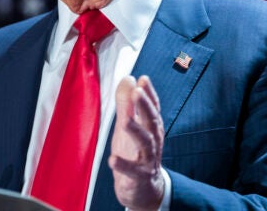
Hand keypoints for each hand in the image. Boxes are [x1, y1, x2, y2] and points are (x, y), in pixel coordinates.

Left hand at [108, 75, 164, 210]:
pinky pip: (133, 171)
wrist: (143, 188)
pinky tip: (112, 159)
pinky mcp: (140, 176)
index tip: (143, 78)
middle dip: (145, 106)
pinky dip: (123, 165)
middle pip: (151, 121)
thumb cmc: (135, 151)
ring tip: (124, 121)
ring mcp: (148, 158)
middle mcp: (153, 140)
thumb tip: (129, 78)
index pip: (153, 107)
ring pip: (145, 143)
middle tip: (137, 92)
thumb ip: (126, 102)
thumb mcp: (129, 125)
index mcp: (151, 126)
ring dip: (135, 130)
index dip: (149, 93)